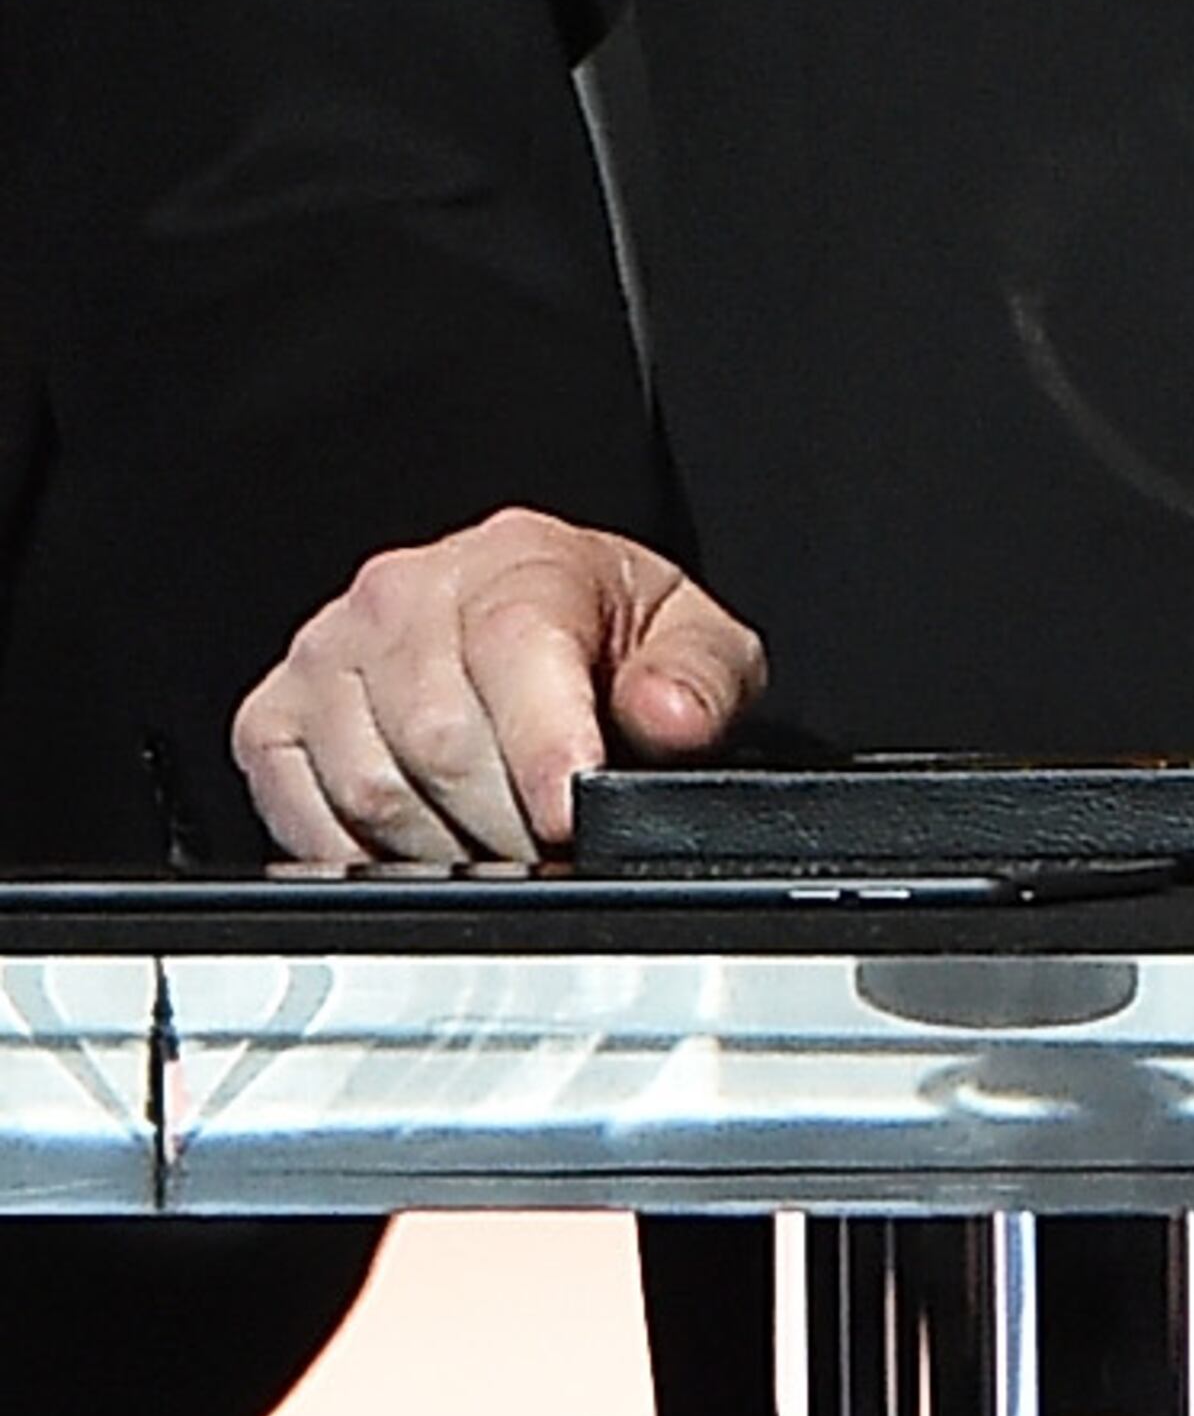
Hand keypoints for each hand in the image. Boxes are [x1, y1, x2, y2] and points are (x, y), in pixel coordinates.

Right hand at [234, 506, 765, 870]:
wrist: (533, 624)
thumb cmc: (601, 638)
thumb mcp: (687, 643)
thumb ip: (700, 677)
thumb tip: (670, 715)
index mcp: (515, 558)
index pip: (516, 648)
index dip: (544, 746)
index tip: (569, 815)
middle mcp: (405, 593)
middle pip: (440, 740)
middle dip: (508, 822)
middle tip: (552, 851)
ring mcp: (328, 654)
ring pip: (371, 791)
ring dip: (444, 850)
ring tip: (498, 845)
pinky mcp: (271, 719)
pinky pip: (302, 818)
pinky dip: (363, 857)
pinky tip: (423, 846)